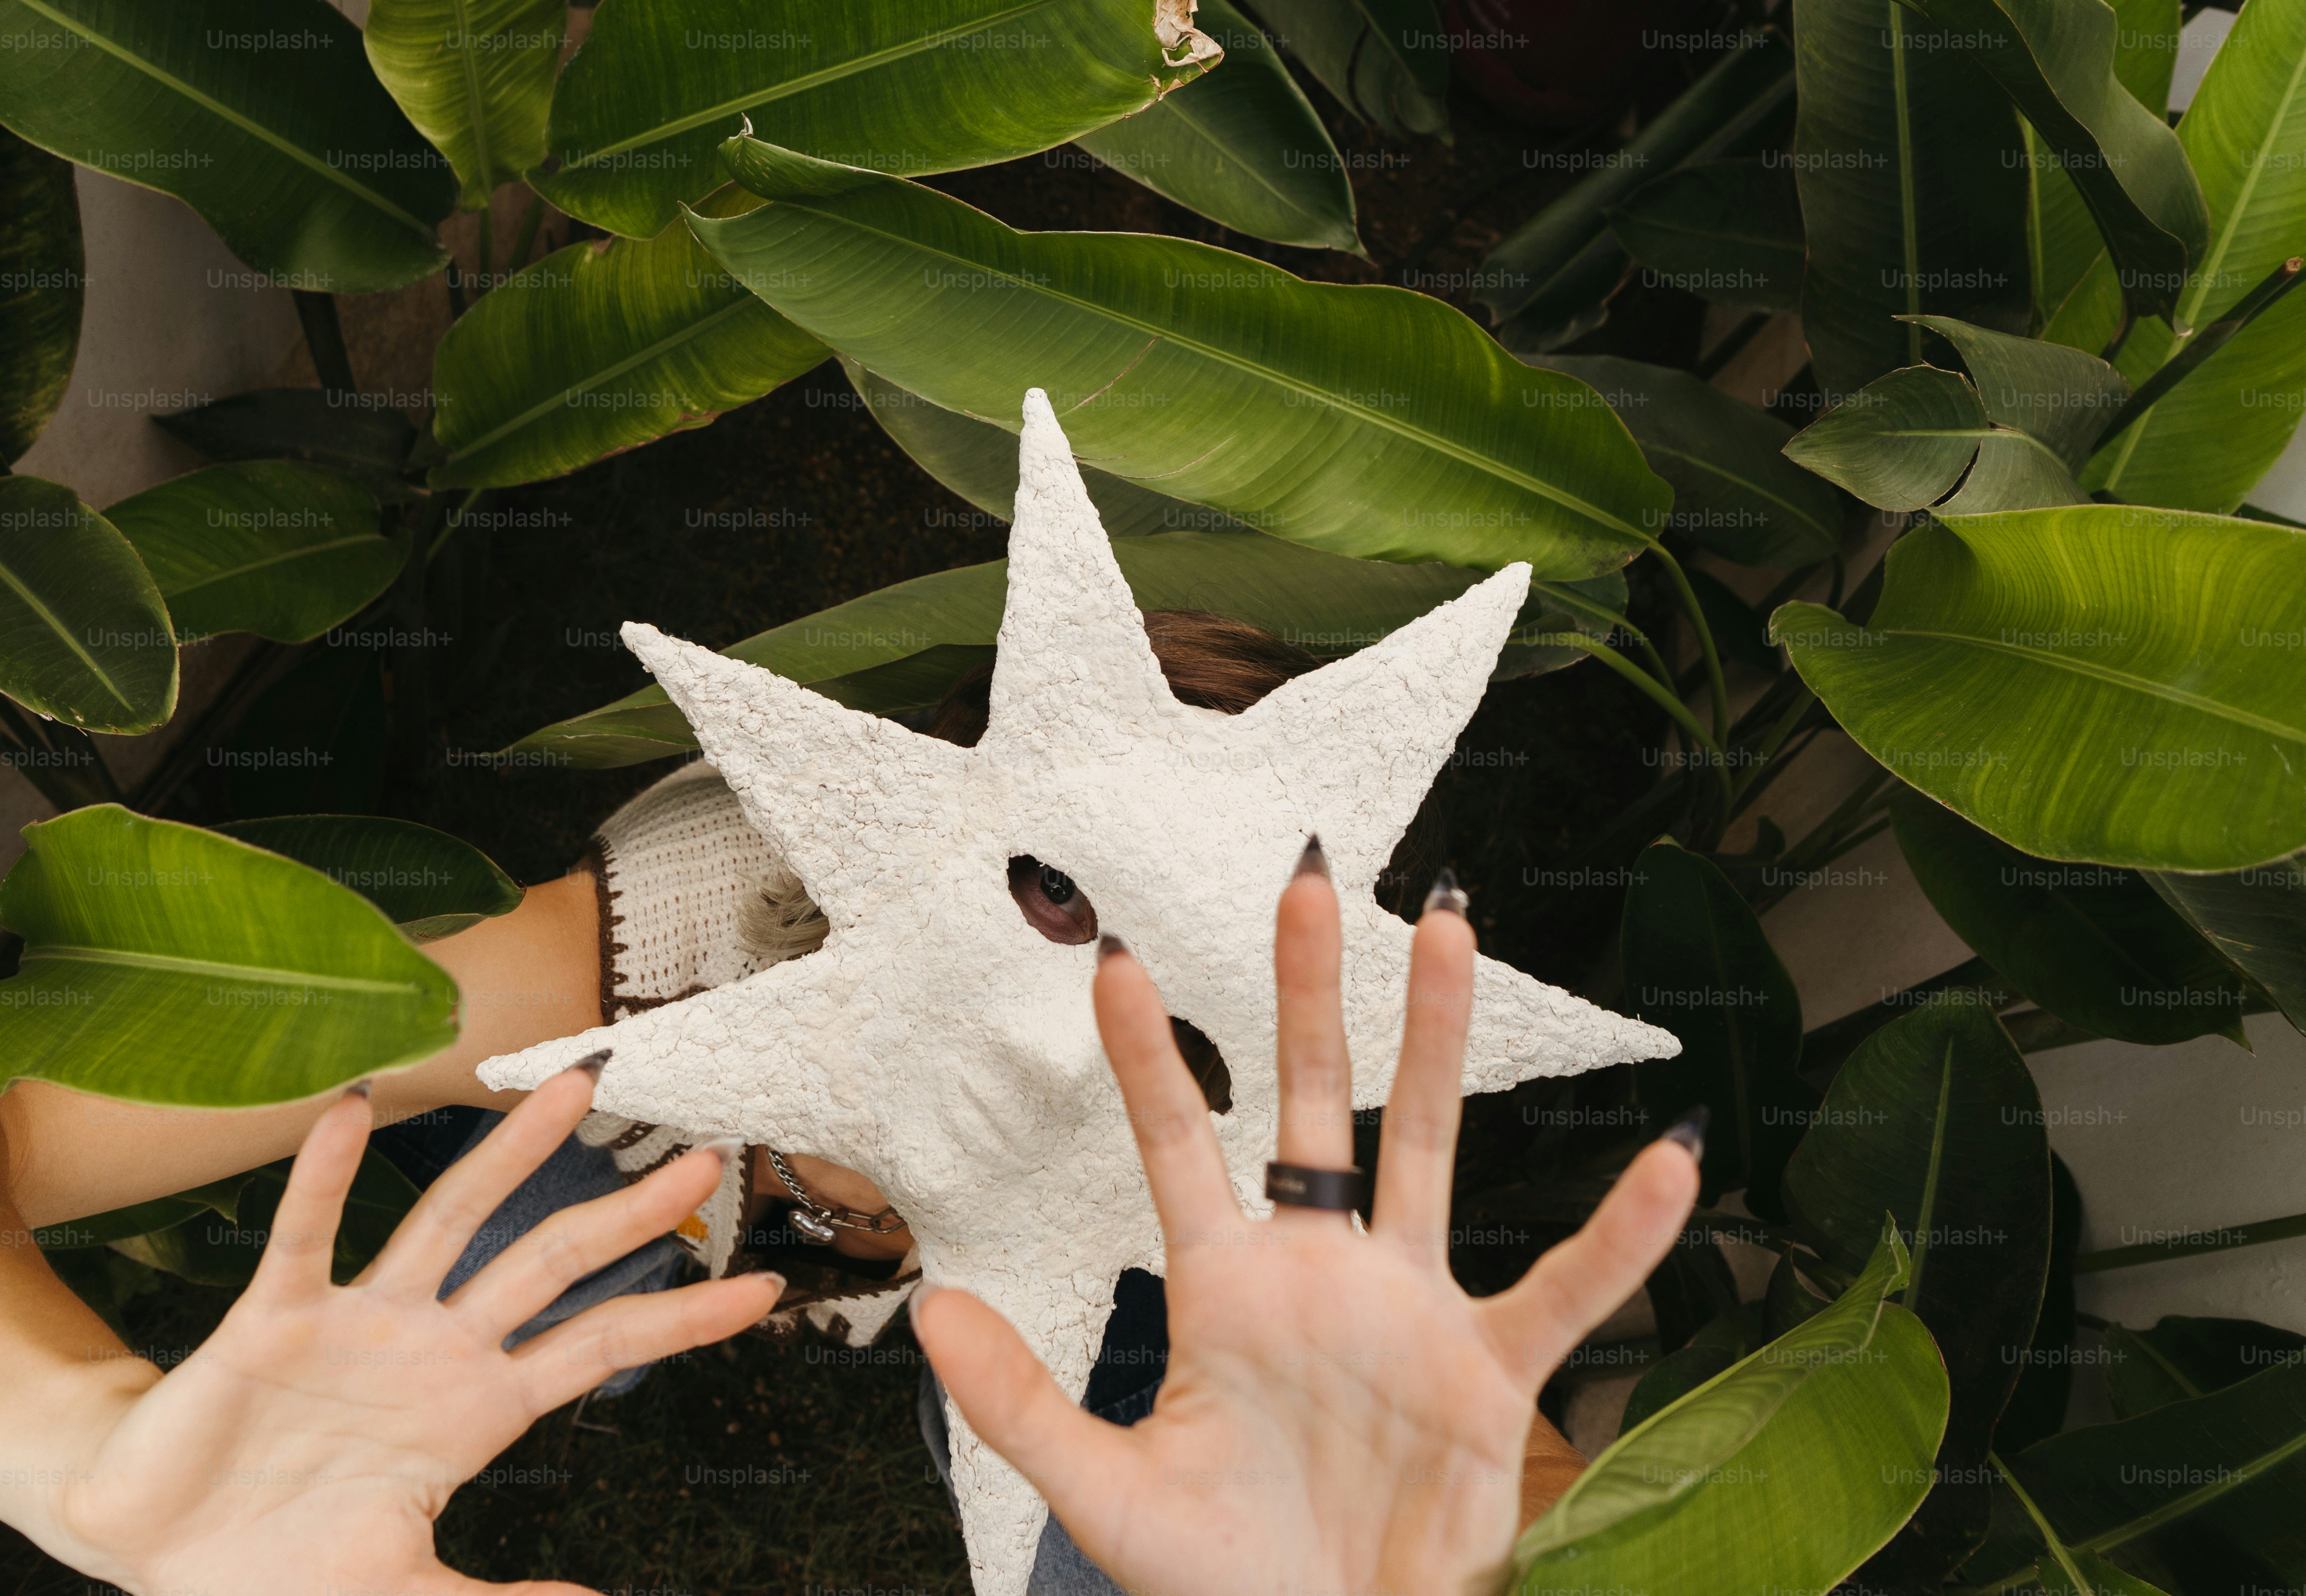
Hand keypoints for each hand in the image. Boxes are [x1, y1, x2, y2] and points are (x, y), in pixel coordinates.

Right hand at [52, 1063, 782, 1595]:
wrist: (166, 1556)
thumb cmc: (282, 1568)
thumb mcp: (409, 1591)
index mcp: (478, 1407)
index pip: (604, 1345)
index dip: (684, 1318)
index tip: (765, 1288)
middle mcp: (435, 1347)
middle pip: (553, 1261)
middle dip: (628, 1209)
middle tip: (709, 1152)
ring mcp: (360, 1324)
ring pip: (453, 1220)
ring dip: (512, 1153)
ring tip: (573, 1086)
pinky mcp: (274, 1321)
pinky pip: (307, 1237)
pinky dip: (325, 1176)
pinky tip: (352, 1111)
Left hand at [914, 865, 1700, 1595]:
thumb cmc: (1222, 1581)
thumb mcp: (1107, 1493)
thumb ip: (1020, 1405)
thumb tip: (929, 1312)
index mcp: (1227, 1293)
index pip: (1178, 1144)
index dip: (1147, 1057)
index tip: (1116, 961)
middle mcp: (1321, 1275)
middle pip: (1312, 1106)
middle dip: (1307, 998)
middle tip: (1306, 883)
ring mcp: (1410, 1314)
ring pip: (1426, 1149)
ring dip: (1436, 1044)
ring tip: (1445, 932)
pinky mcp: (1489, 1377)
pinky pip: (1562, 1292)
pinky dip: (1617, 1237)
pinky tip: (1666, 1164)